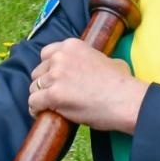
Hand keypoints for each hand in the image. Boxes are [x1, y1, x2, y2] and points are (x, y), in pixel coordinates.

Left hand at [27, 38, 146, 131]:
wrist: (126, 100)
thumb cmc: (122, 83)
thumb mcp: (107, 59)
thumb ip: (91, 58)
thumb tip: (93, 66)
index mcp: (72, 45)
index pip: (46, 54)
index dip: (48, 68)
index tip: (54, 78)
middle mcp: (60, 57)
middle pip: (38, 71)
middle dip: (44, 84)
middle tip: (54, 95)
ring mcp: (56, 75)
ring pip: (34, 87)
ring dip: (39, 97)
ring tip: (48, 107)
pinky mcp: (53, 95)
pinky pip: (33, 102)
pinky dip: (36, 109)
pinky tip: (42, 114)